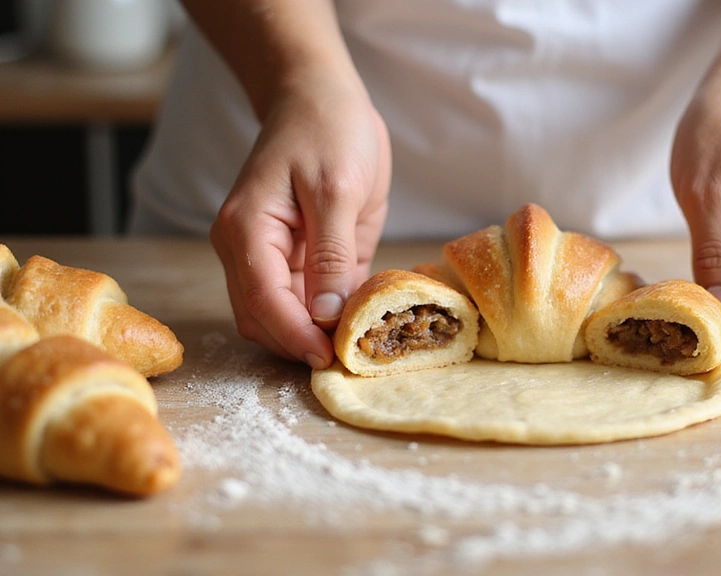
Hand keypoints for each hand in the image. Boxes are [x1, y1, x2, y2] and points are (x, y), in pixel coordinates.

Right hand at [209, 71, 391, 368]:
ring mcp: (272, 258)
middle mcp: (249, 251)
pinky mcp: (300, 259)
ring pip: (283, 319)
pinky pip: (308, 301)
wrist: (320, 98)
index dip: (297, 338)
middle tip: (354, 356)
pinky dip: (330, 317)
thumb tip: (325, 312)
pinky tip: (362, 320)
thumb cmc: (326, 129)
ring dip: (316, 336)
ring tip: (362, 343)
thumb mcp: (337, 188)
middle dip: (303, 345)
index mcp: (246, 232)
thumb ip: (331, 253)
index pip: (264, 304)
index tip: (332, 359)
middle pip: (265, 321)